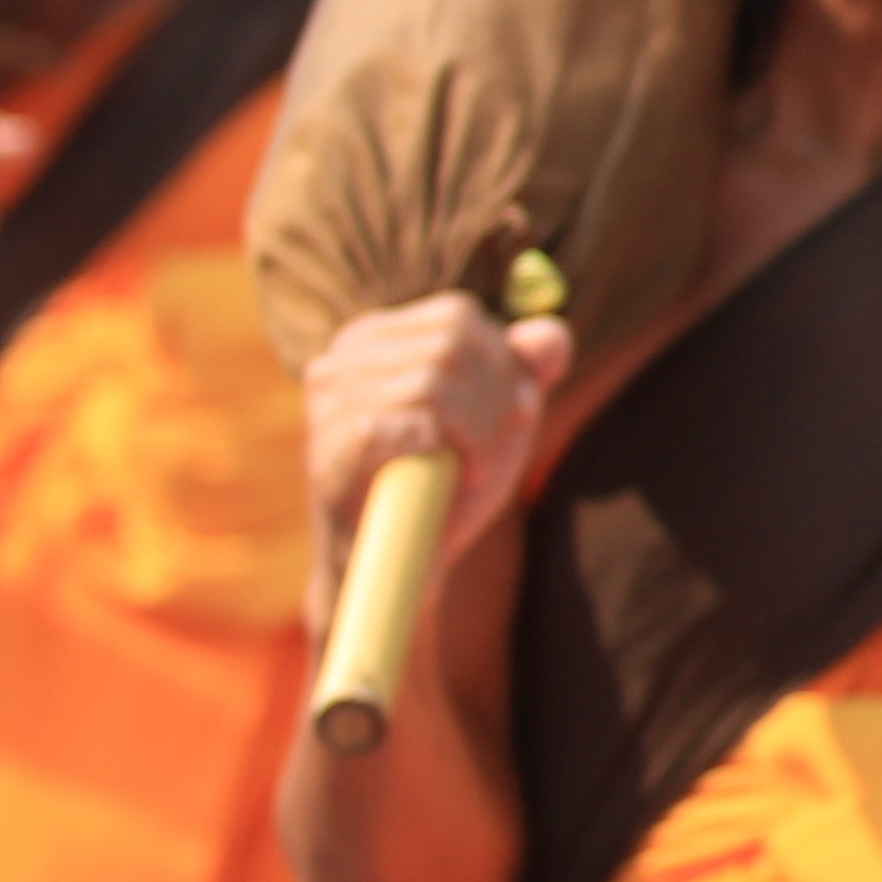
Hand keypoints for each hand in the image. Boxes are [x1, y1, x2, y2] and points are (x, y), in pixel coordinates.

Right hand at [301, 293, 579, 623]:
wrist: (398, 565)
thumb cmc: (445, 485)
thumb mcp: (498, 421)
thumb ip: (525, 372)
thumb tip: (553, 335)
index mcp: (375, 339)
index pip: (458, 316)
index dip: (502, 364)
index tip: (506, 415)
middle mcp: (340, 361)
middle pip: (451, 346)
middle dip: (495, 402)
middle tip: (490, 452)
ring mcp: (328, 406)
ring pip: (432, 383)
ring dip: (477, 434)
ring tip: (469, 469)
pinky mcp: (330, 453)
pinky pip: (408, 425)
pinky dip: (445, 452)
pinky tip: (441, 477)